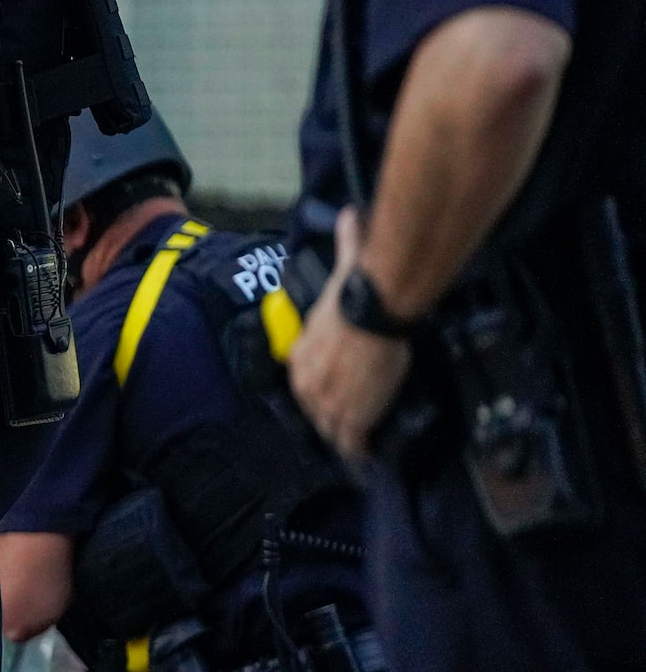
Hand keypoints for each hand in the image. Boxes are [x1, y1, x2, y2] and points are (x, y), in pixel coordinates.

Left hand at [289, 207, 413, 461]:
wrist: (371, 312)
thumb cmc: (356, 292)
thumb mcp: (343, 268)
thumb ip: (347, 243)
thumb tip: (352, 214)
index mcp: (300, 358)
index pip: (307, 386)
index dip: (325, 394)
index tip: (338, 398)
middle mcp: (306, 385)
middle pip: (317, 413)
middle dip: (333, 419)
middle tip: (351, 428)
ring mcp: (326, 404)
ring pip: (333, 431)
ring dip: (346, 438)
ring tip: (358, 448)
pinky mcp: (350, 417)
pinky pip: (351, 443)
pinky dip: (360, 450)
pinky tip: (368, 457)